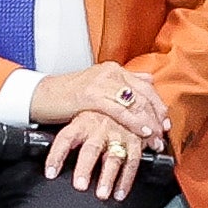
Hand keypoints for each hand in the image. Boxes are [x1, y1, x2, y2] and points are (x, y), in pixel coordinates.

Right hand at [26, 64, 168, 140]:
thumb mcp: (99, 85)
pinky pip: (119, 110)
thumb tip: (148, 79)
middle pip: (144, 94)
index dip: (158, 105)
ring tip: (155, 138)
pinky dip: (134, 122)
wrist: (42, 96)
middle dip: (157, 116)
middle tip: (163, 133)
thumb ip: (124, 82)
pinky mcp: (91, 96)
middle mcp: (110, 73)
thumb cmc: (68, 95)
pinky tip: (142, 132)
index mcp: (114, 70)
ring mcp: (101, 83)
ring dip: (149, 123)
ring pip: (134, 102)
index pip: (145, 85)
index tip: (165, 122)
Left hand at [40, 105, 149, 196]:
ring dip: (108, 178)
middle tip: (80, 185)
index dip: (56, 156)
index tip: (50, 173)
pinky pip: (132, 162)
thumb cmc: (98, 114)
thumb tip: (51, 160)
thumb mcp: (82, 118)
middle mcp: (99, 128)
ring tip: (102, 194)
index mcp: (82, 122)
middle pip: (91, 149)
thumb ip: (70, 137)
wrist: (128, 99)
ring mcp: (118, 135)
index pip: (65, 139)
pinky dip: (126, 181)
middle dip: (85, 168)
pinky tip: (119, 194)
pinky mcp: (135, 141)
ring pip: (113, 158)